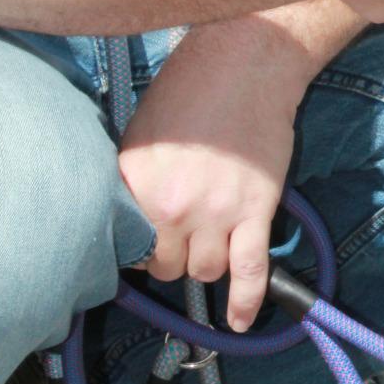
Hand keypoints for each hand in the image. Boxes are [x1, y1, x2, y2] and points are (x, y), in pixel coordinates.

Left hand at [119, 22, 303, 331]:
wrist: (248, 64)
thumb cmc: (193, 87)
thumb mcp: (142, 132)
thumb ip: (134, 182)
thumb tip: (135, 220)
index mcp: (137, 183)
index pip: (127, 245)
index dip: (138, 246)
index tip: (148, 243)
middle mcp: (171, 206)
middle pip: (166, 266)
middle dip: (173, 256)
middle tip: (184, 236)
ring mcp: (216, 211)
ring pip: (203, 272)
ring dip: (206, 264)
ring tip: (213, 242)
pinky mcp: (257, 210)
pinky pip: (250, 270)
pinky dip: (246, 301)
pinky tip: (239, 319)